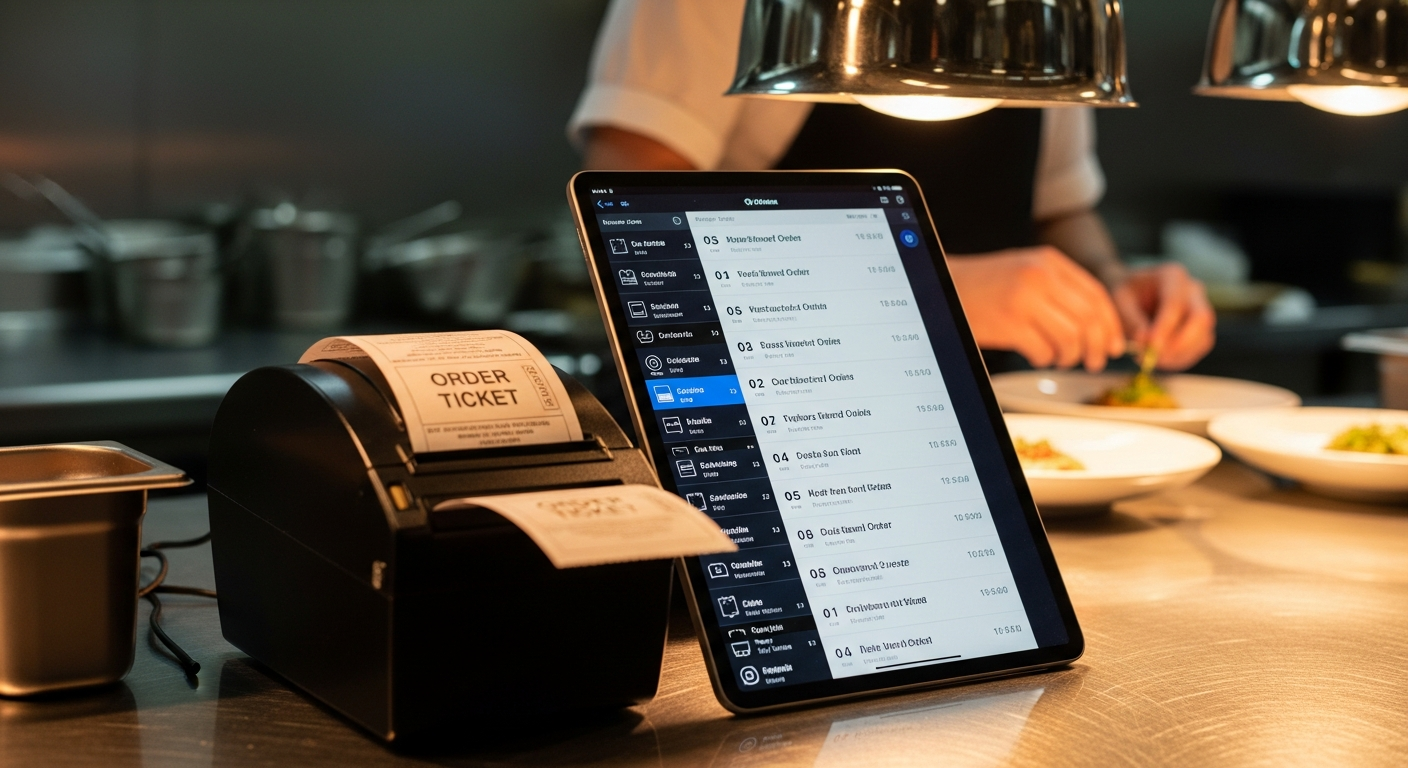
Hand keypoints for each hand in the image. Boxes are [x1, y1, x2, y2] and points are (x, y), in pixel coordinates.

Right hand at [948, 247, 1126, 371]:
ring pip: (1071, 338)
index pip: (1097, 295)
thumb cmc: (985, 285)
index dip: (1111, 325)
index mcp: (1049, 261)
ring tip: (1061, 360)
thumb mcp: (1026, 272)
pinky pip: (1044, 351)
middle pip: (1089, 319)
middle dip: (1098, 347)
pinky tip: (1038, 357)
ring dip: (1071, 357)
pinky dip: (1046, 360)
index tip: (1113, 345)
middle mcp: (1040, 276)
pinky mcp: (1009, 324)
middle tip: (1095, 362)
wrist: (941, 285)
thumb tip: (1097, 325)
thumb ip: (1059, 289)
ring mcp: (1024, 299)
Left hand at [1111, 264, 1215, 369]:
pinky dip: (1181, 358)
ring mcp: (1201, 308)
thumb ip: (1133, 321)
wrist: (1132, 292)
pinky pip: (1200, 347)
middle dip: (1180, 343)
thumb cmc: (1125, 294)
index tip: (1151, 346)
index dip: (1165, 328)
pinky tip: (1159, 360)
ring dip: (1179, 354)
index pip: (1175, 303)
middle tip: (1155, 358)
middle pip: (1201, 318)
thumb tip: (1146, 343)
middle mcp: (1193, 290)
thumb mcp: (1120, 302)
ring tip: (1151, 360)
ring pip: (1204, 336)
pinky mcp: (1201, 327)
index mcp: (1173, 276)